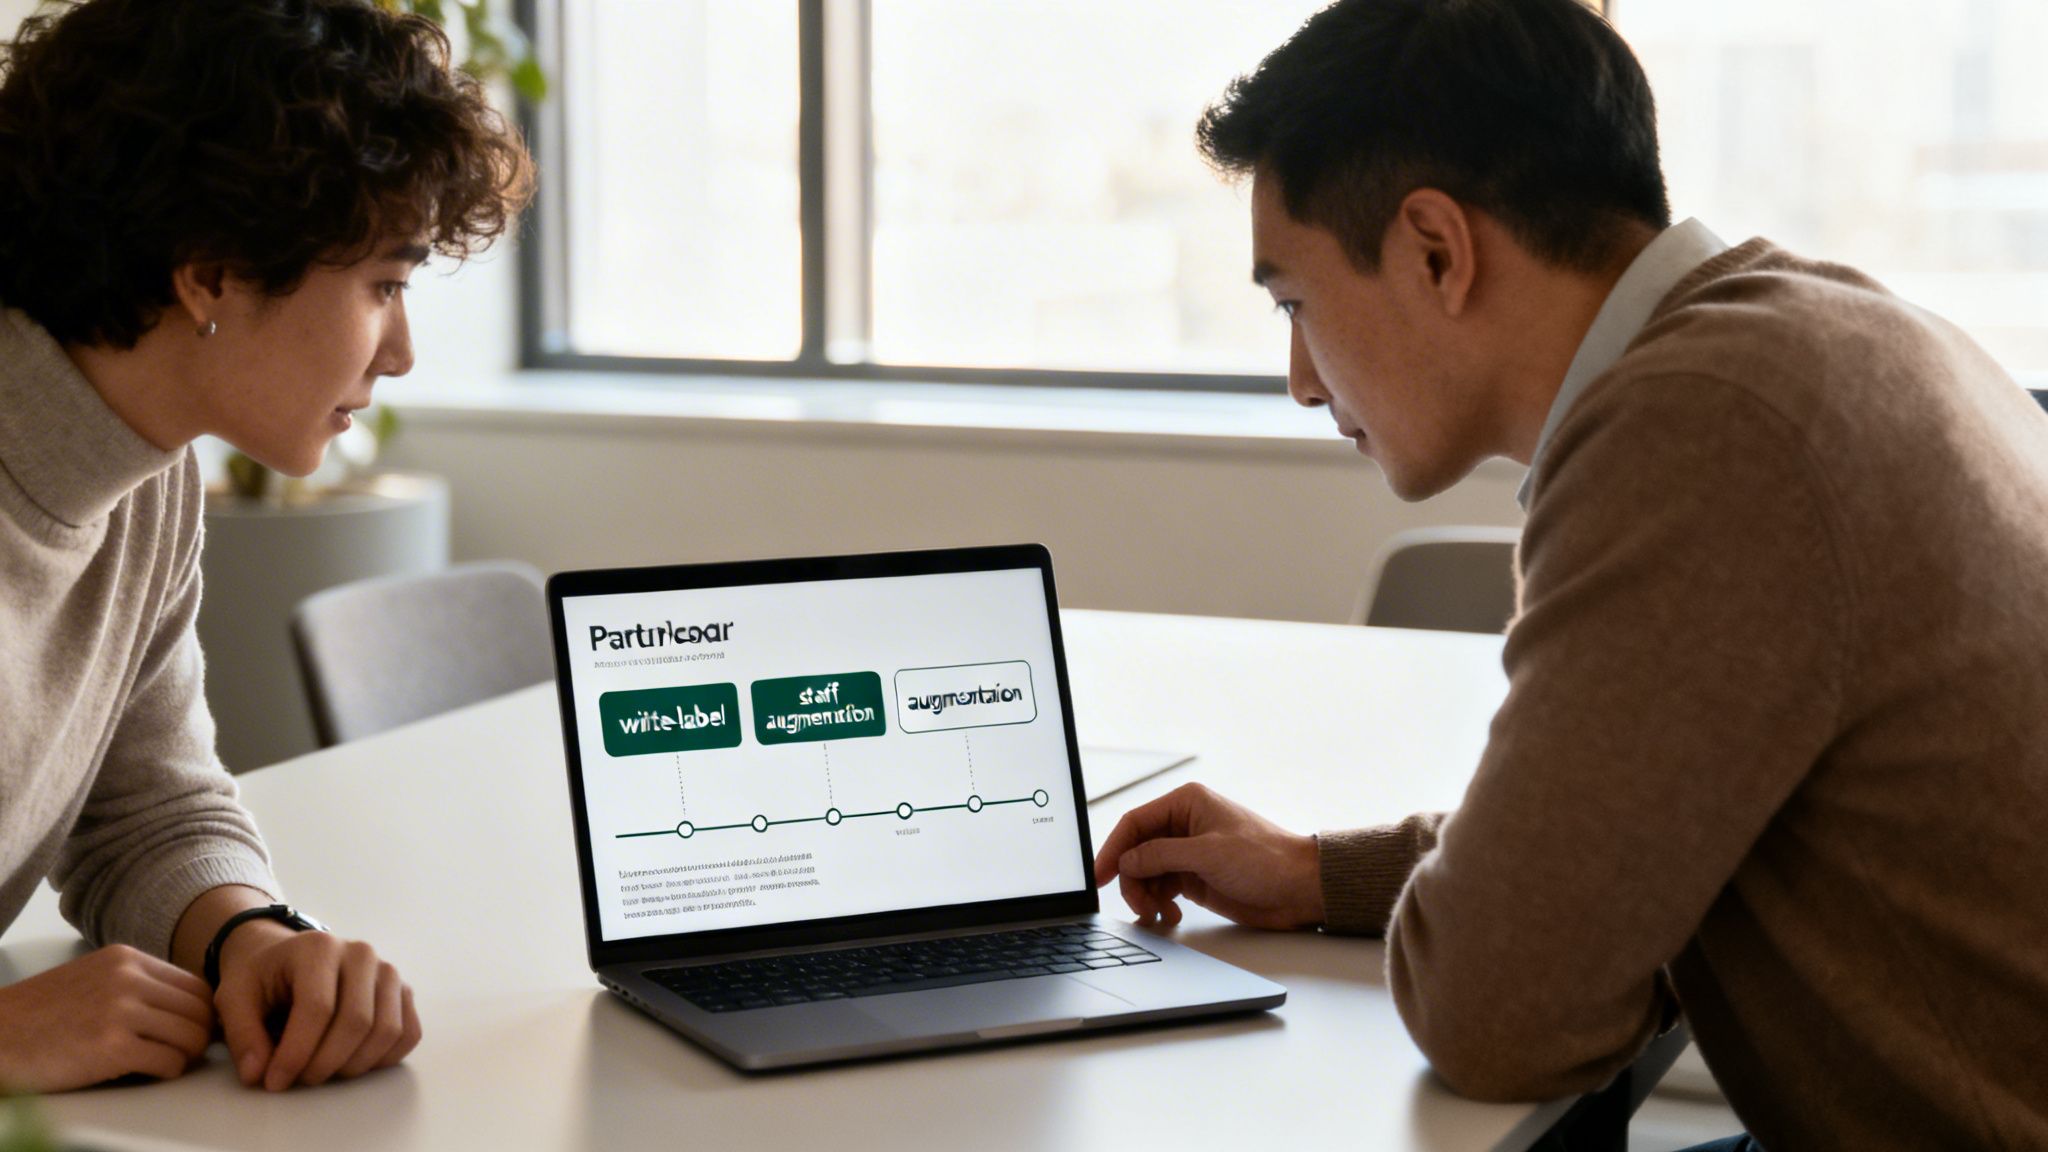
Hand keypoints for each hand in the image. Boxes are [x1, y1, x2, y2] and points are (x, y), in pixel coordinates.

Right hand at [0, 944, 214, 1091]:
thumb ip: (137, 983)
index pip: (195, 985)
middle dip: (199, 1035)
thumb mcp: (94, 978)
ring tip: (166, 1061)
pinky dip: (167, 1071)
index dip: (202, 1012)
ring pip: (192, 1036)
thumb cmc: (42, 1014)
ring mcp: (120, 1011)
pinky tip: (148, 1071)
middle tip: (184, 1051)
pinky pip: (169, 1062)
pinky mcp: (112, 1047)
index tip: (193, 1030)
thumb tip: (190, 1005)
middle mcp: (128, 978)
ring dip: (186, 1055)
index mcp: (126, 959)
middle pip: (200, 1010)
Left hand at [213, 924, 420, 1090]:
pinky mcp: (403, 992)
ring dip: (354, 1066)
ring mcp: (388, 972)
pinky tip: (351, 1062)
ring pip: (386, 1031)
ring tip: (321, 1071)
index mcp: (318, 948)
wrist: (285, 959)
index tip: (274, 1081)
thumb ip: (242, 1035)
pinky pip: (408, 1034)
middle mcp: (361, 953)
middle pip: (357, 1022)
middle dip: (325, 1063)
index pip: (318, 1008)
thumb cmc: (261, 978)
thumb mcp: (234, 998)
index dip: (297, 1053)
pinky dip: (383, 1059)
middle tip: (299, 1081)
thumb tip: (259, 1073)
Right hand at [1093, 782, 1324, 930]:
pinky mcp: (1195, 878)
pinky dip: (1160, 905)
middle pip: (1137, 853)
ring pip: (1147, 874)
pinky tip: (1170, 916)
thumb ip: (1161, 855)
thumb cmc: (1266, 859)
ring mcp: (1189, 853)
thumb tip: (1126, 861)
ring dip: (1146, 896)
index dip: (1113, 850)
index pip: (1135, 824)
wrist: (1301, 888)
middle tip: (1139, 906)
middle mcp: (1184, 826)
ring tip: (1158, 915)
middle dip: (1133, 880)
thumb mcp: (1208, 854)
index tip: (1100, 876)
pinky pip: (1162, 890)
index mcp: (1186, 804)